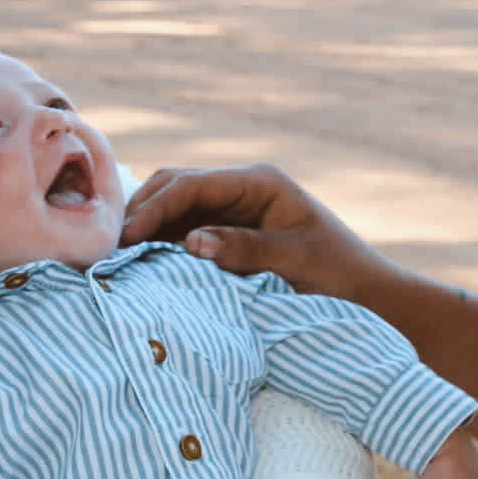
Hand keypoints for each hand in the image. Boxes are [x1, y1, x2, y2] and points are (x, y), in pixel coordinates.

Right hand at [121, 163, 388, 302]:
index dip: (154, 208)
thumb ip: (243, 249)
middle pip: (175, 186)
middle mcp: (243, 188)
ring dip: (146, 227)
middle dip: (141, 212)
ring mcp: (234, 209)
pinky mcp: (230, 233)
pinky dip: (161, 243)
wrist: (369, 296)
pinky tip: (141, 265)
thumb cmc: (339, 276)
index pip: (192, 185)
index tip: (126, 238)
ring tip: (116, 258)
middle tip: (109, 248)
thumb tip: (191, 241)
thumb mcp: (294, 262)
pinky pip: (184, 230)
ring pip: (174, 207)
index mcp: (260, 182)